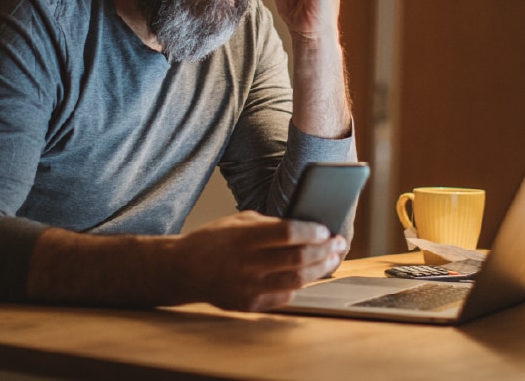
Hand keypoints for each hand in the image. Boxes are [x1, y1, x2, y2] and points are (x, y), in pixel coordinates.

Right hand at [175, 211, 346, 311]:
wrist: (184, 269)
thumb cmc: (214, 239)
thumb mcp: (239, 220)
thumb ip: (269, 224)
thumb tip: (304, 227)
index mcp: (245, 237)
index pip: (288, 233)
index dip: (312, 231)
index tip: (326, 229)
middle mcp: (247, 263)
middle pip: (297, 258)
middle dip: (325, 250)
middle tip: (339, 244)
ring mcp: (248, 286)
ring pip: (296, 280)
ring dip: (320, 269)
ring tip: (333, 260)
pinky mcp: (249, 304)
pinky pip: (284, 297)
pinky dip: (300, 286)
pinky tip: (309, 276)